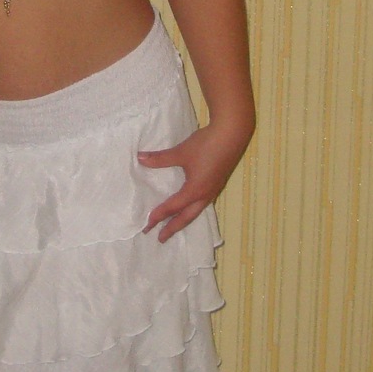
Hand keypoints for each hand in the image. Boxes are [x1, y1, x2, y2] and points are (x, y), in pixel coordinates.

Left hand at [137, 120, 250, 241]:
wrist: (232, 133)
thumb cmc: (206, 144)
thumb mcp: (181, 152)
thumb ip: (160, 158)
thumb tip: (140, 159)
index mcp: (195, 190)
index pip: (172, 207)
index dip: (158, 216)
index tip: (147, 225)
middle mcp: (205, 195)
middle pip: (186, 217)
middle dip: (173, 228)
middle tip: (160, 238)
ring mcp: (213, 190)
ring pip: (196, 211)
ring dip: (184, 220)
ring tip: (174, 227)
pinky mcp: (218, 183)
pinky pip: (203, 203)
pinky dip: (193, 210)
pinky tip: (190, 206)